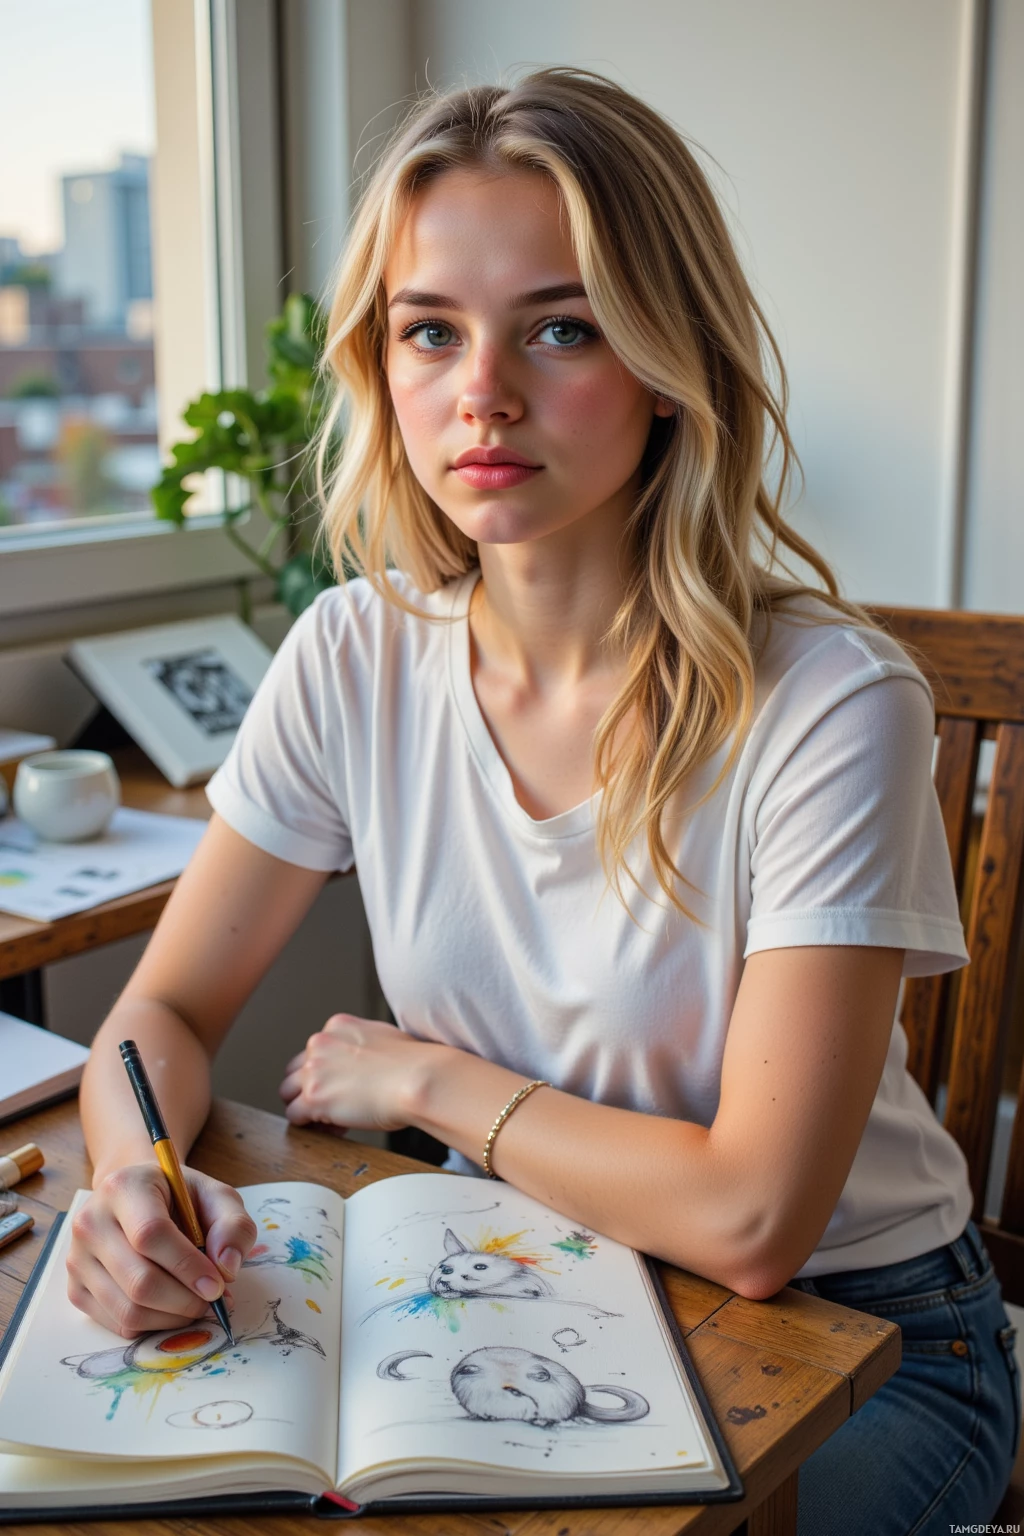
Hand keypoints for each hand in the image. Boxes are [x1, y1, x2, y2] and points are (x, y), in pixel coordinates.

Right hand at [67, 1163, 257, 1337]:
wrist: (137, 1198)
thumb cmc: (178, 1197)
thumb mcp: (215, 1196)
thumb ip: (233, 1225)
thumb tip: (227, 1269)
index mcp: (122, 1187)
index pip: (150, 1235)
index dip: (187, 1266)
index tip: (218, 1285)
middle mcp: (90, 1222)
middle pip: (139, 1280)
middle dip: (185, 1300)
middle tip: (214, 1300)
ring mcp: (77, 1258)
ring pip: (128, 1310)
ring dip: (172, 1318)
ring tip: (197, 1304)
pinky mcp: (75, 1289)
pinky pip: (117, 1324)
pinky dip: (153, 1325)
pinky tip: (172, 1308)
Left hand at [279, 1013, 431, 1132]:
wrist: (419, 1078)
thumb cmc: (413, 1063)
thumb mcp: (382, 1036)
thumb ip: (361, 1044)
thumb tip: (361, 1062)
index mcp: (337, 1026)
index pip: (315, 1051)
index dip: (326, 1074)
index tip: (341, 1087)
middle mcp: (320, 1044)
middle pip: (295, 1071)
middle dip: (310, 1089)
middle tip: (333, 1105)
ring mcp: (313, 1071)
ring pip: (288, 1093)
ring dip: (306, 1107)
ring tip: (332, 1119)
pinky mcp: (313, 1098)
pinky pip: (295, 1116)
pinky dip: (311, 1125)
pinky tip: (335, 1128)